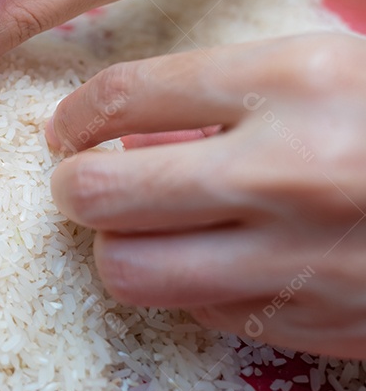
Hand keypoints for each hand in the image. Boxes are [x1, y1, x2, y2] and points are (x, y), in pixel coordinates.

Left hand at [48, 32, 365, 358]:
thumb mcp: (323, 69)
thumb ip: (224, 92)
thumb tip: (118, 127)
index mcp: (292, 80)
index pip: (124, 97)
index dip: (74, 117)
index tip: (66, 129)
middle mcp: (288, 170)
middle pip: (99, 192)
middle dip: (73, 186)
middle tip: (83, 181)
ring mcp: (301, 256)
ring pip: (129, 270)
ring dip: (117, 246)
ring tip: (138, 226)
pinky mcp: (317, 321)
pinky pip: (199, 311)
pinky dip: (188, 286)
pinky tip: (215, 258)